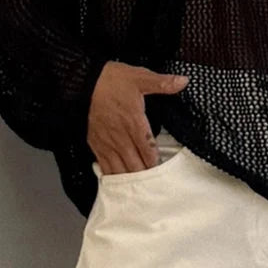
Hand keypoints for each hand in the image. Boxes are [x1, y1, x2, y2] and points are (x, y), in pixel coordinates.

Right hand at [86, 60, 188, 174]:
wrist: (83, 83)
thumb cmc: (112, 80)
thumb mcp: (140, 77)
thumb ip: (162, 83)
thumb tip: (184, 81)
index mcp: (135, 123)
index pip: (149, 151)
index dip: (156, 164)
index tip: (164, 173)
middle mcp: (121, 137)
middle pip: (135, 165)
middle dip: (145, 176)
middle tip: (155, 185)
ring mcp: (107, 143)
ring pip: (120, 170)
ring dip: (130, 179)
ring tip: (140, 190)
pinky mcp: (96, 145)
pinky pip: (104, 166)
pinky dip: (113, 176)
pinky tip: (119, 182)